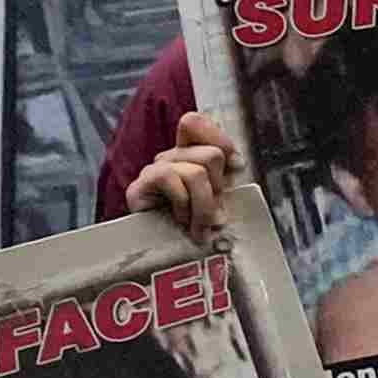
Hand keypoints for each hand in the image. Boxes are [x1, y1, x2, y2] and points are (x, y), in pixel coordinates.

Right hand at [128, 122, 241, 239]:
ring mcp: (153, 170)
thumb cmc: (196, 226)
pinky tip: (179, 220)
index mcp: (190, 155)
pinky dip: (183, 204)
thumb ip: (227, 179)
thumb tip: (238, 164)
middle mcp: (170, 158)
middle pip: (211, 154)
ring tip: (199, 227)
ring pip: (196, 172)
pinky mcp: (139, 186)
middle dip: (218, 189)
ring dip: (204, 206)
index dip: (220, 141)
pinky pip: (171, 179)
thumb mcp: (219, 199)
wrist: (164, 255)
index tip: (236, 167)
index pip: (195, 123)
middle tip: (212, 213)